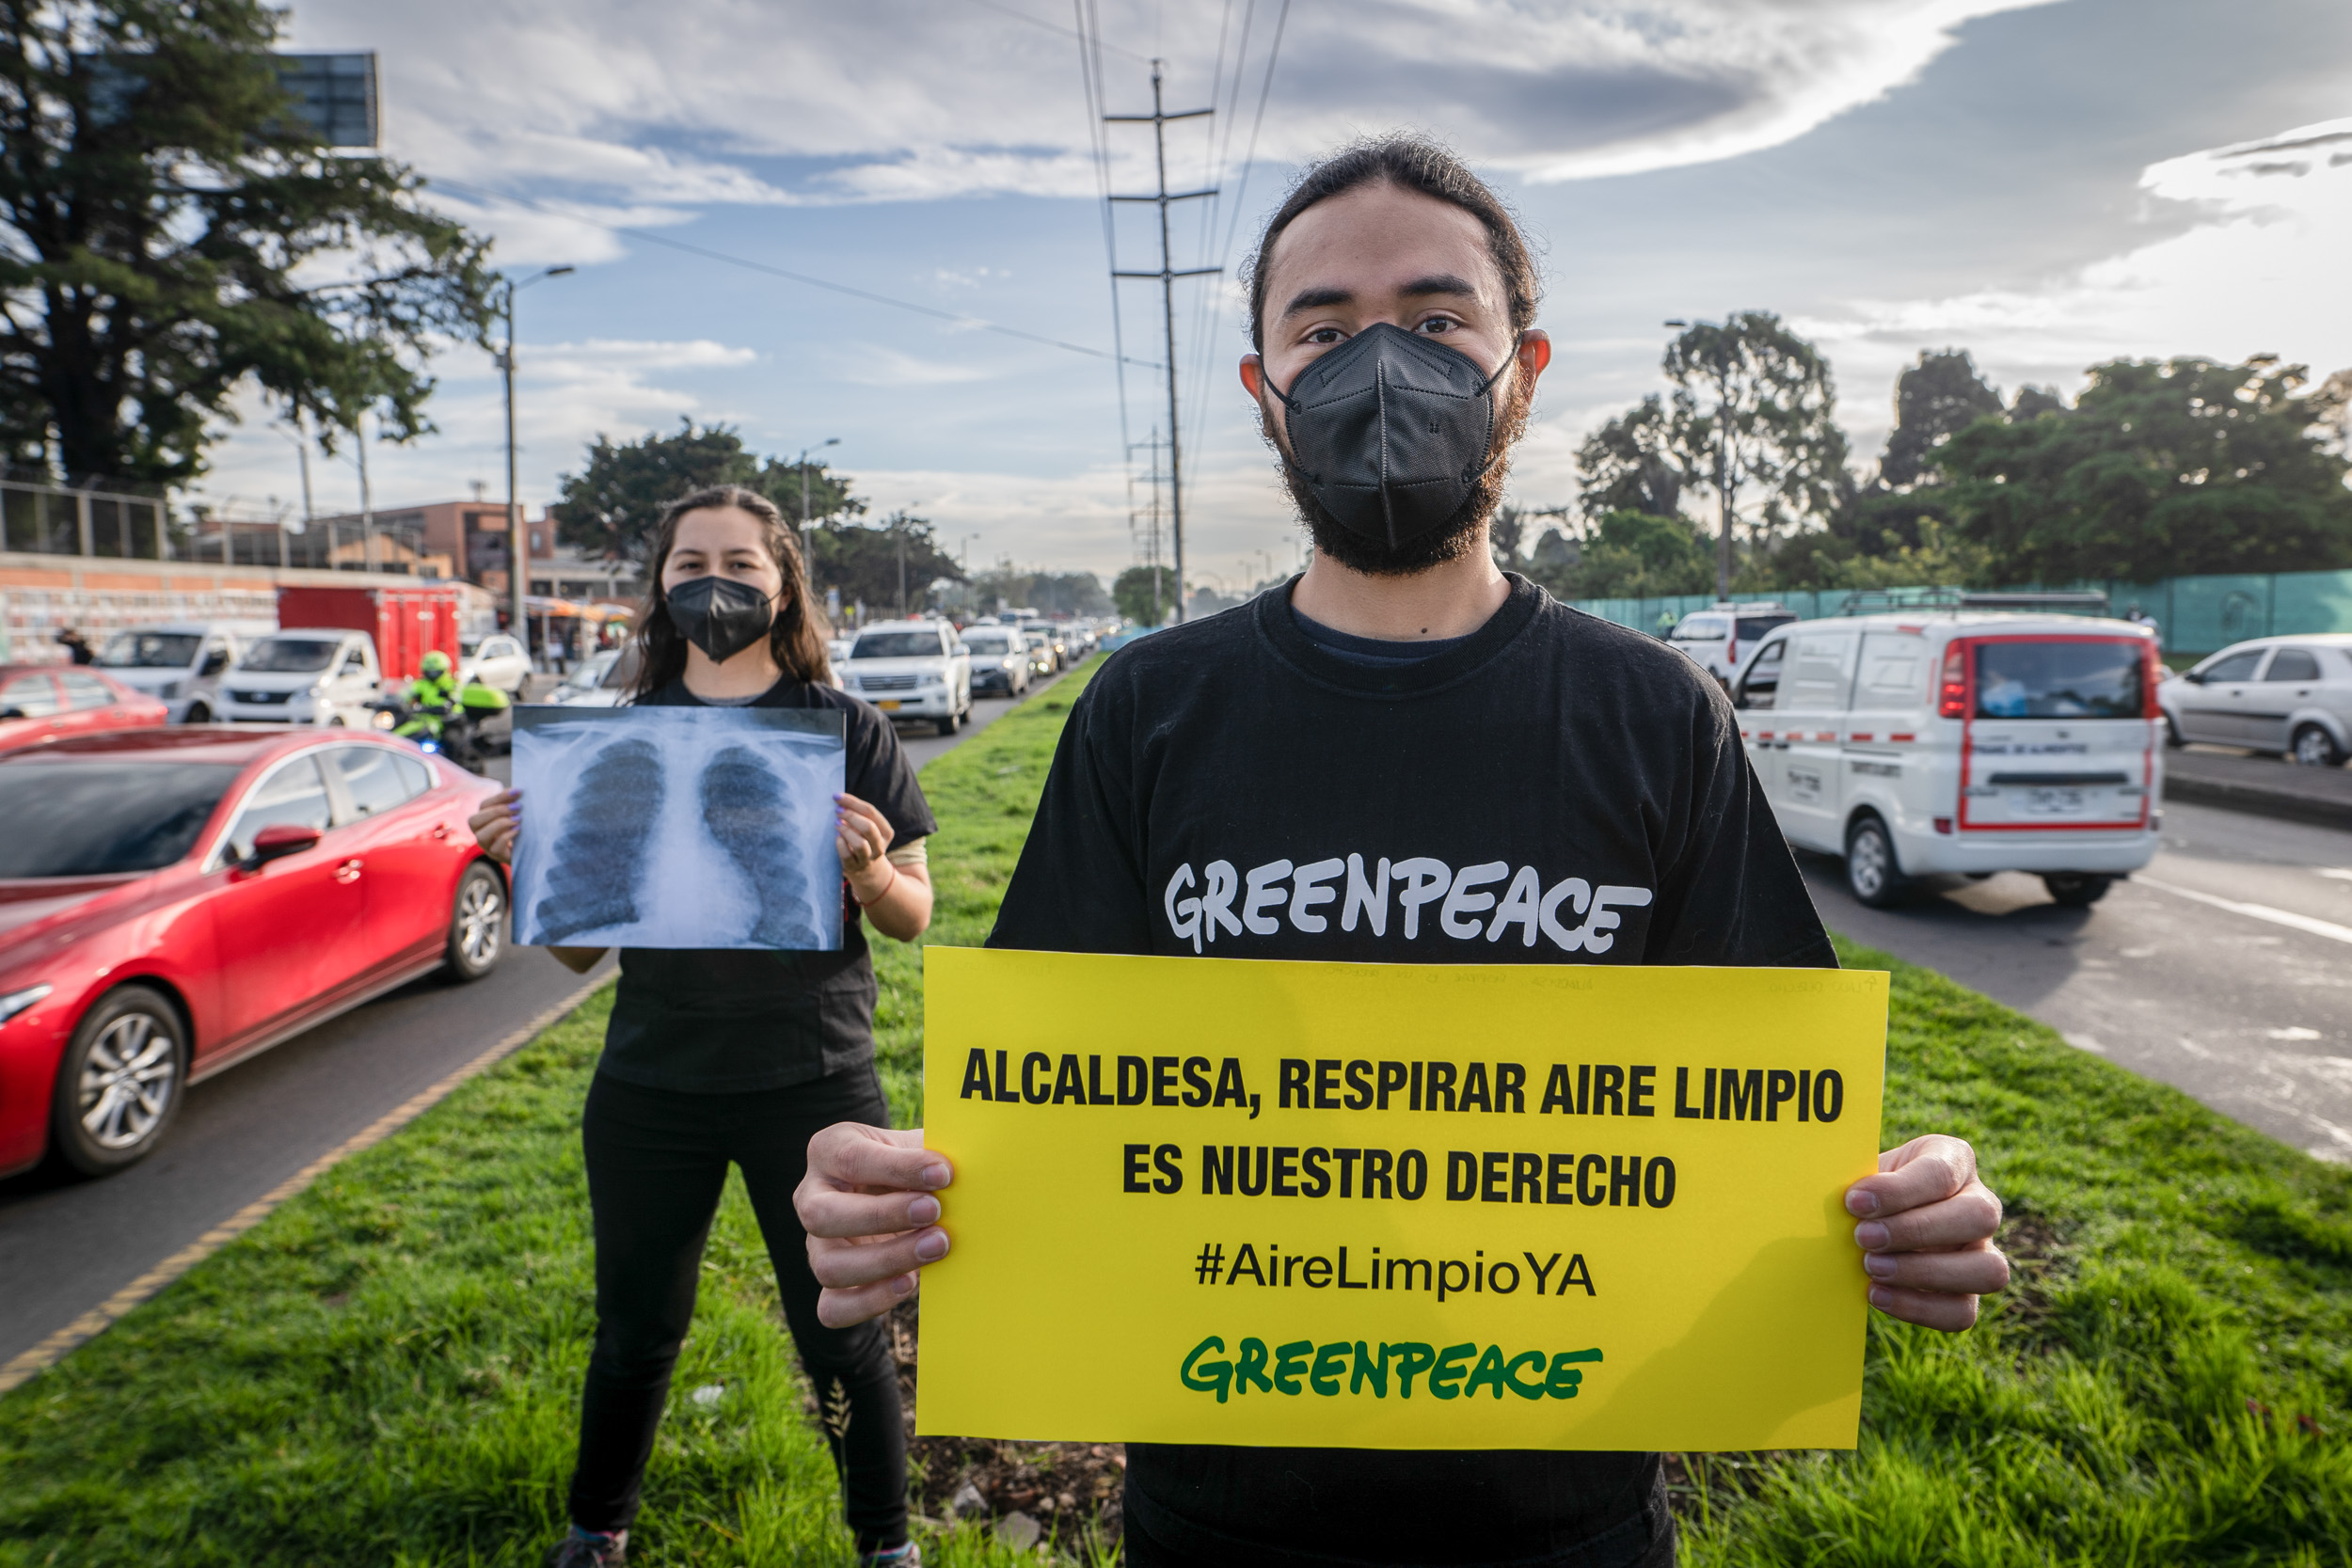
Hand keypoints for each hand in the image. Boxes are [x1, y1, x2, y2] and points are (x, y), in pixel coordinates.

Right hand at [469, 788, 519, 863]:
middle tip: (518, 807)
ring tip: (518, 819)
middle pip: (474, 820)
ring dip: (500, 824)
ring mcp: (486, 845)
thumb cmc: (521, 826)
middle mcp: (480, 832)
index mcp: (483, 818)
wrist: (529, 849)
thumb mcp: (516, 813)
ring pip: (481, 836)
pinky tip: (518, 829)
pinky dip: (506, 836)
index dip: (499, 797)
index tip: (518, 791)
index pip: (484, 805)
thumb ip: (513, 803)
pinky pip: (495, 847)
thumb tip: (517, 791)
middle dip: (496, 811)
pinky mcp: (496, 855)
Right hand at [796, 1122, 952, 1327]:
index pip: (851, 1159)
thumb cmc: (913, 1165)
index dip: (898, 1168)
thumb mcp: (920, 1146)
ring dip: (886, 1261)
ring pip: (827, 1267)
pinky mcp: (830, 1283)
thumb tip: (974, 1161)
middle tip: (934, 1211)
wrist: (906, 1192)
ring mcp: (816, 1244)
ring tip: (936, 1247)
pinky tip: (910, 1282)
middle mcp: (811, 1198)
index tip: (944, 1173)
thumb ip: (935, 1152)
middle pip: (822, 1216)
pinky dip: (870, 1302)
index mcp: (830, 1151)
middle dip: (882, 1216)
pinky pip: (832, 1308)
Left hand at [836, 792, 895, 902]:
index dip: (852, 802)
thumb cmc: (864, 842)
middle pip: (868, 827)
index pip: (871, 812)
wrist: (869, 873)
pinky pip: (847, 856)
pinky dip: (840, 845)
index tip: (837, 796)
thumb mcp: (867, 830)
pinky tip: (836, 838)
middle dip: (850, 816)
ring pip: (860, 844)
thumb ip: (858, 816)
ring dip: (846, 831)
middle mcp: (880, 846)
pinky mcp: (855, 868)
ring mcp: (868, 859)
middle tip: (837, 811)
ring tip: (836, 823)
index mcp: (886, 832)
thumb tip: (838, 800)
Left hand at [1846, 1134, 2008, 1330]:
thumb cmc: (1864, 1188)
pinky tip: (1877, 1294)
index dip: (1898, 1191)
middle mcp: (1981, 1203)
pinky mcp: (1969, 1293)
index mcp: (1953, 1160)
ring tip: (1871, 1268)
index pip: (1941, 1173)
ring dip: (1925, 1273)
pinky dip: (1918, 1308)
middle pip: (1979, 1217)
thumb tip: (1841, 1199)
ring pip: (1988, 1270)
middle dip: (1916, 1231)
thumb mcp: (1861, 1171)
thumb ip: (1854, 1177)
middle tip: (1863, 1238)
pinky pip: (1962, 1312)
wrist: (1865, 1217)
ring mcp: (1982, 1251)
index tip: (1853, 1202)